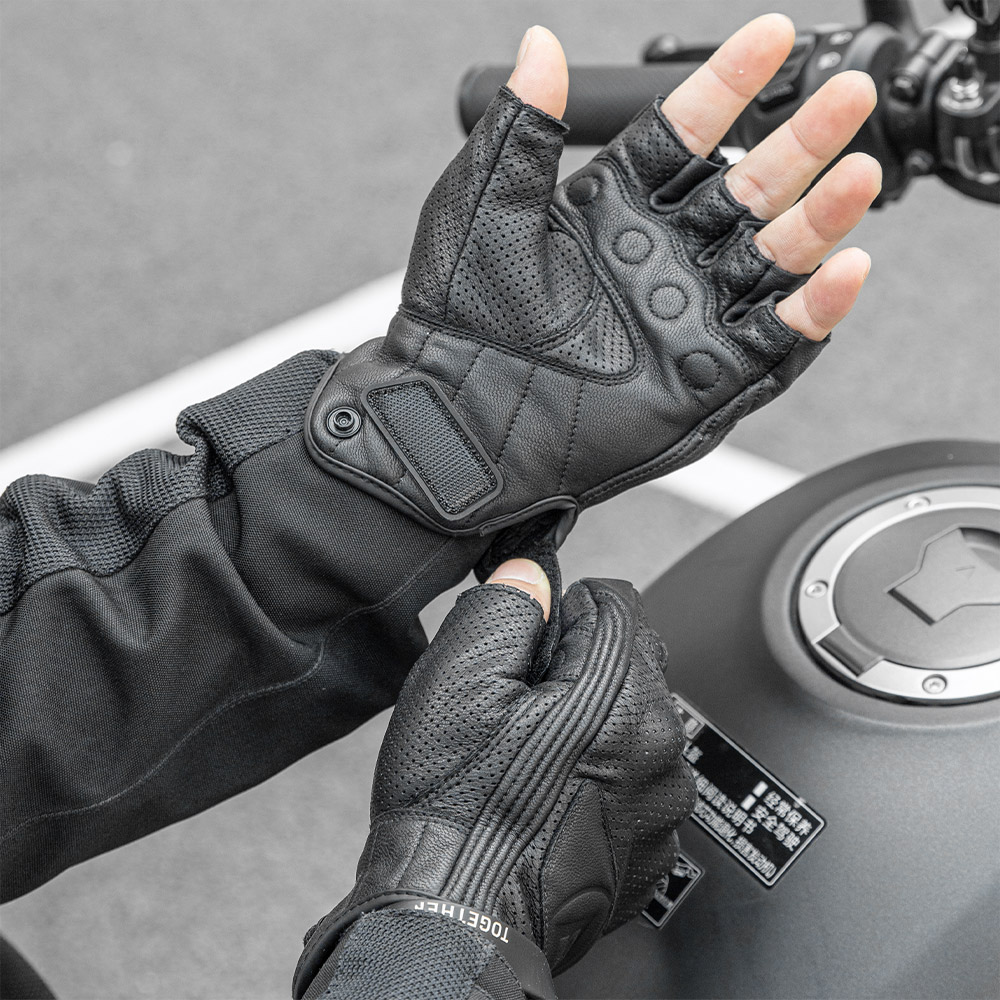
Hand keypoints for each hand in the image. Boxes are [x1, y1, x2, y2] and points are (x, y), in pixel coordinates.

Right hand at [293, 561, 693, 996]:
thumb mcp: (458, 678)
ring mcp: (663, 805)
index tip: (526, 653)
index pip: (615, 602)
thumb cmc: (455, 805)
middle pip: (632, 658)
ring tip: (532, 758)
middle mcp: (662, 748)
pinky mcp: (653, 846)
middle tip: (520, 708)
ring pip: (636, 719)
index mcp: (622, 697)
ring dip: (595, 722)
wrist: (457, 919)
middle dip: (581, 666)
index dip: (560, 616)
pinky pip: (637, 780)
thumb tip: (535, 572)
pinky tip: (551, 800)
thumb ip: (508, 605)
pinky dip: (604, 777)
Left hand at [304, 18, 879, 539]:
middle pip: (746, 188)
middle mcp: (656, 259)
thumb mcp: (484, 206)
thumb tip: (538, 44)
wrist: (460, 419)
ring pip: (770, 258)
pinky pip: (772, 339)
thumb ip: (523, 126)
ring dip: (818, 218)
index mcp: (609, 212)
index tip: (771, 37)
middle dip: (799, 142)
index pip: (683, 134)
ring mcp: (683, 316)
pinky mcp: (700, 376)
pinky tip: (845, 271)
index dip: (727, 86)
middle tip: (847, 96)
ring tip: (858, 174)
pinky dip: (813, 309)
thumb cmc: (456, 318)